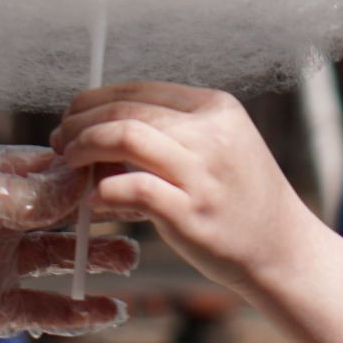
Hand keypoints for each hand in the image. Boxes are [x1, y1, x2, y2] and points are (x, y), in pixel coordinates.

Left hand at [0, 144, 142, 342]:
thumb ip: (33, 193)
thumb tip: (85, 178)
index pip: (47, 173)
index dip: (84, 175)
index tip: (125, 172)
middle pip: (59, 217)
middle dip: (97, 217)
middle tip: (139, 217)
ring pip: (57, 262)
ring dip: (93, 261)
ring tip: (129, 261)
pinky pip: (43, 311)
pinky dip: (77, 314)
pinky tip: (110, 311)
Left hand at [50, 83, 342, 342]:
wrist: (283, 251)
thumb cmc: (242, 203)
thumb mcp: (217, 153)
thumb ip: (169, 137)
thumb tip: (101, 129)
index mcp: (216, 109)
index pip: (139, 90)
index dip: (95, 101)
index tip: (73, 120)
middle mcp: (211, 133)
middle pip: (125, 110)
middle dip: (80, 123)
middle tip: (59, 141)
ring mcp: (203, 173)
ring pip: (124, 136)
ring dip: (84, 147)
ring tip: (67, 162)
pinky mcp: (192, 212)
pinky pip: (132, 187)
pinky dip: (103, 190)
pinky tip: (92, 201)